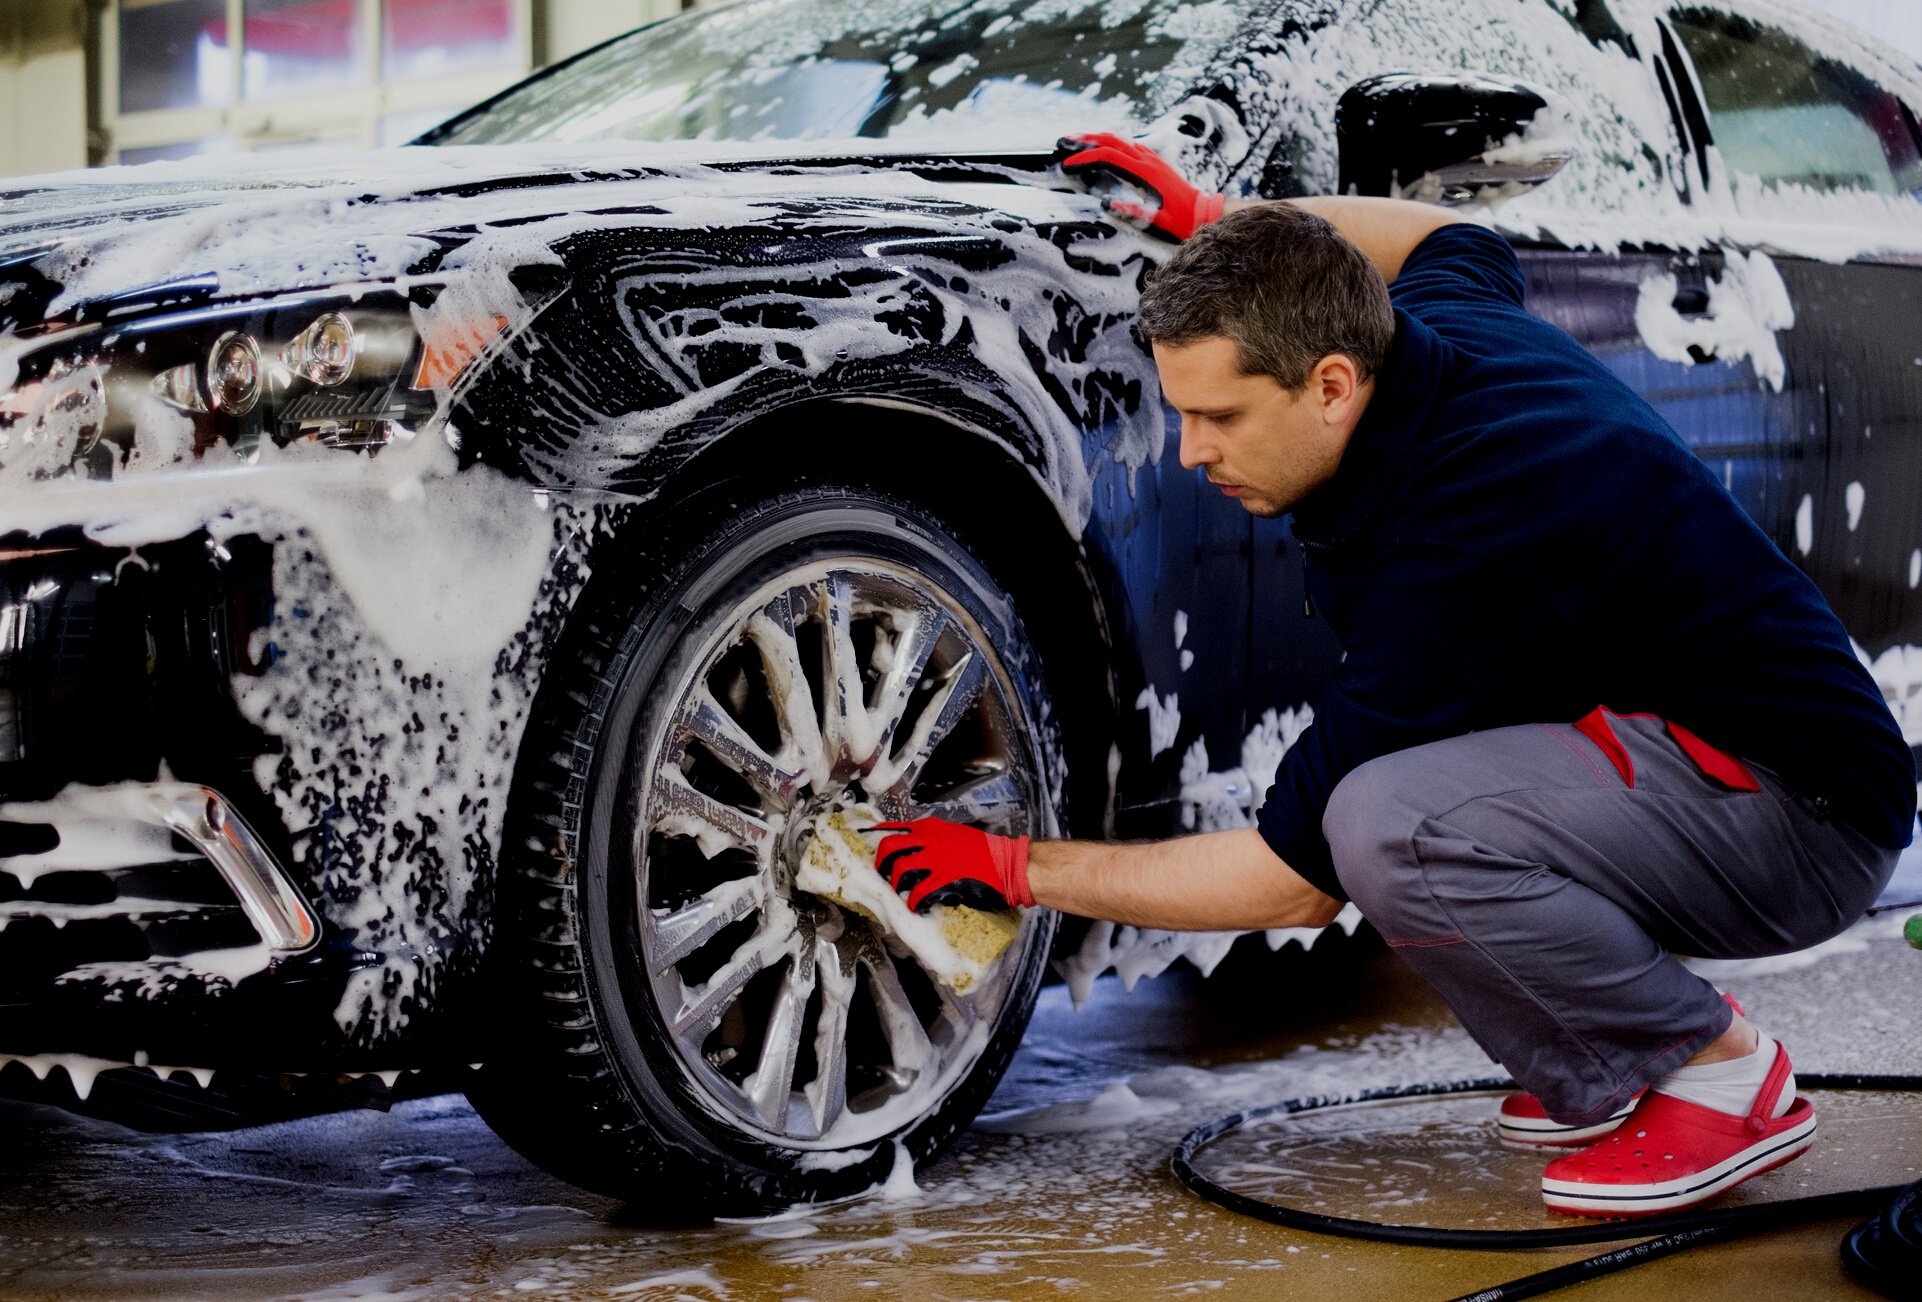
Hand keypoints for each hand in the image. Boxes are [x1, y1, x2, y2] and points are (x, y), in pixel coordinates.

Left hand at [871, 817, 1032, 912]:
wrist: (1007, 864)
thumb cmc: (984, 851)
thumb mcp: (955, 835)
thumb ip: (933, 839)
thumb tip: (914, 851)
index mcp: (931, 828)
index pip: (894, 827)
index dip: (876, 836)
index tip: (864, 842)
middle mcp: (930, 839)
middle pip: (890, 846)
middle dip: (881, 862)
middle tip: (882, 875)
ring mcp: (936, 859)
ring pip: (900, 868)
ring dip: (895, 883)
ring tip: (899, 892)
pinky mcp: (945, 879)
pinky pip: (919, 891)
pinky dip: (913, 902)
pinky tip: (915, 907)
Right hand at [1054, 132, 1225, 240]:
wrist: (1202, 211)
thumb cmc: (1180, 219)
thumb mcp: (1156, 220)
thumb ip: (1132, 211)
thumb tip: (1105, 203)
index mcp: (1145, 172)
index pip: (1109, 157)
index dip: (1086, 157)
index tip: (1068, 163)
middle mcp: (1148, 159)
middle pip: (1112, 139)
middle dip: (1086, 139)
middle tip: (1064, 141)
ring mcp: (1152, 157)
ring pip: (1120, 139)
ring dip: (1097, 137)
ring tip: (1077, 141)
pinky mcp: (1154, 160)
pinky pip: (1129, 144)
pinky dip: (1111, 142)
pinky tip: (1102, 147)